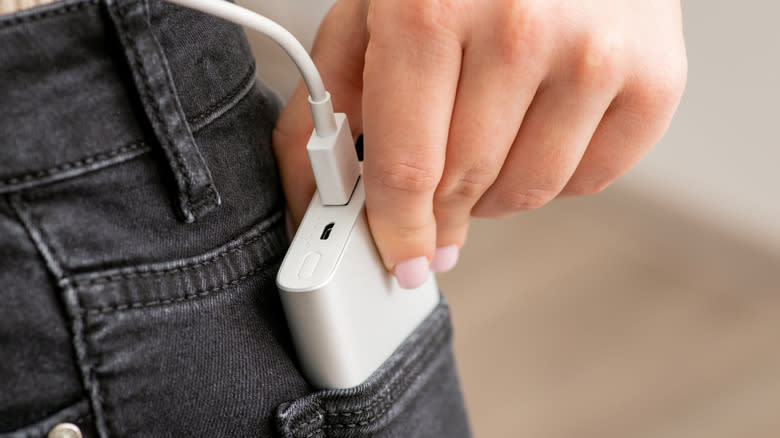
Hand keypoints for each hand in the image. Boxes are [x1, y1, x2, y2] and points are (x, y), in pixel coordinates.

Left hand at [273, 0, 686, 287]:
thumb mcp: (374, 5)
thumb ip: (335, 96)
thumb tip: (316, 188)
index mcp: (431, 6)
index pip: (406, 166)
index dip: (396, 229)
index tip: (401, 257)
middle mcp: (519, 29)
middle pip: (465, 184)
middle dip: (439, 213)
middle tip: (432, 209)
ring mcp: (594, 54)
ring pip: (527, 191)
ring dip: (492, 195)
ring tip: (482, 154)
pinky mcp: (653, 76)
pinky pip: (591, 178)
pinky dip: (554, 176)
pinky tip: (535, 135)